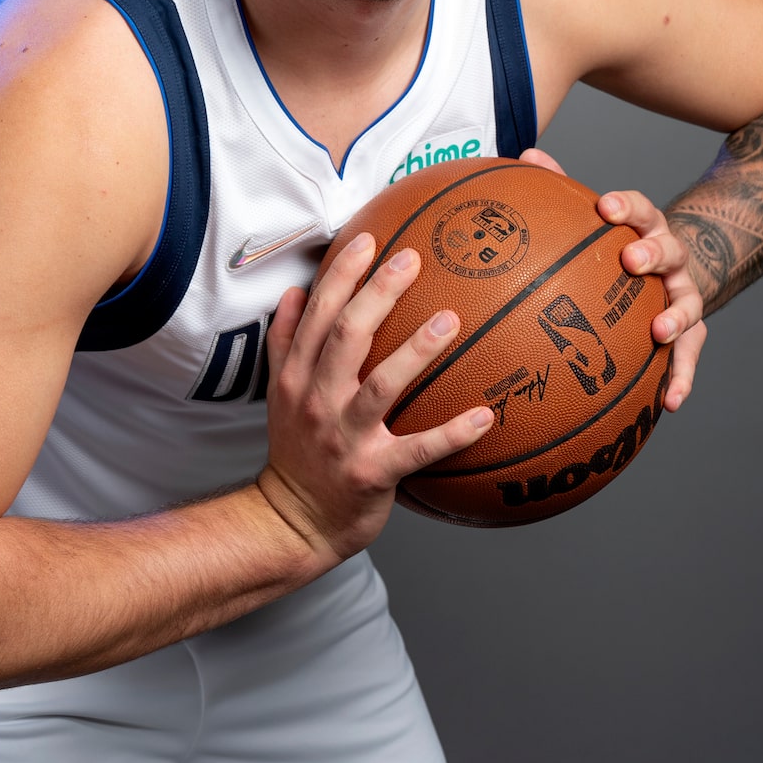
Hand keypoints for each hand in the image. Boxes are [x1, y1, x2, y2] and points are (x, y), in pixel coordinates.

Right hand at [257, 233, 494, 563]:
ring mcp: (345, 438)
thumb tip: (295, 291)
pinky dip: (452, 433)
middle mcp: (318, 401)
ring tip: (450, 321)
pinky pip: (419, 450)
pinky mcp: (374, 473)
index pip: (318, 314)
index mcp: (297, 377)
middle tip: (413, 259)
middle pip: (347, 336)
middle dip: (378, 294)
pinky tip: (485, 416)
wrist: (292, 522)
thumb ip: (285, 342)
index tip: (369, 240)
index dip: (341, 275)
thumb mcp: (278, 394)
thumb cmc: (295, 453)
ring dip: (417, 352)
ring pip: (382, 386)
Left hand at [519, 147, 705, 411]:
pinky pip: (690, 358)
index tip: (606, 207)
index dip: (626, 206)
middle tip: (631, 260)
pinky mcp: (690, 335)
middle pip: (669, 249)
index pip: (639, 209)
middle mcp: (670, 260)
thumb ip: (560, 187)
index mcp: (643, 228)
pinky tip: (670, 402)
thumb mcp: (594, 221)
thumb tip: (525, 155)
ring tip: (658, 332)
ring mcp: (684, 296)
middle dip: (651, 253)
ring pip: (689, 304)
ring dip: (675, 317)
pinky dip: (683, 378)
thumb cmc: (613, 249)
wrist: (664, 276)